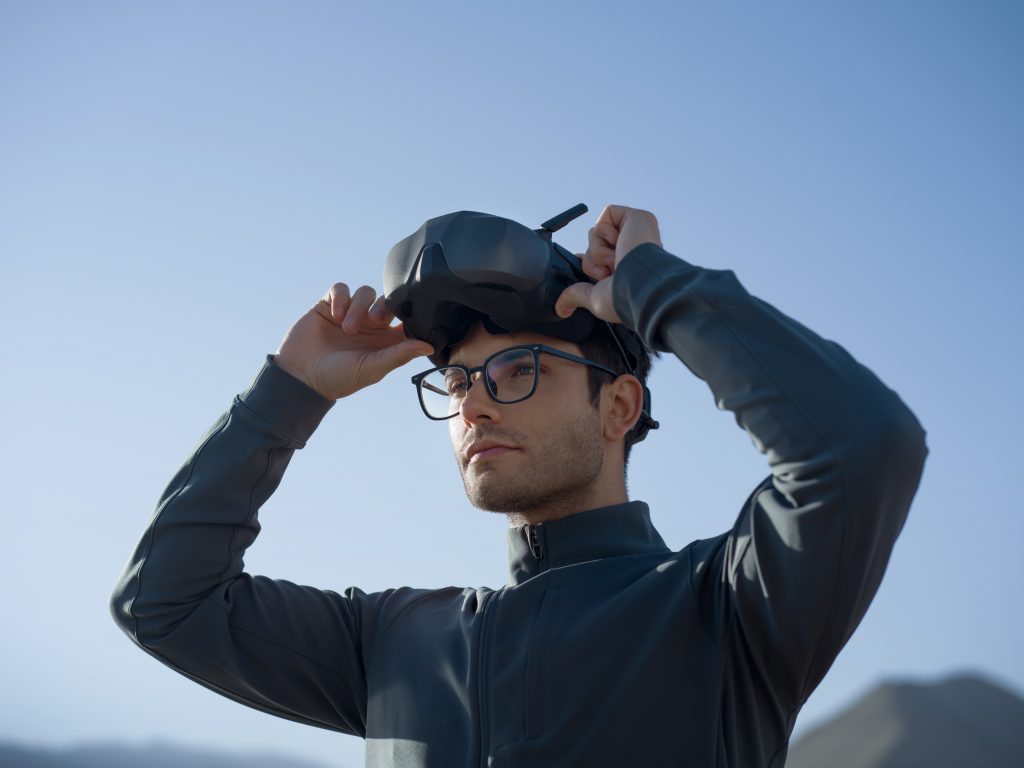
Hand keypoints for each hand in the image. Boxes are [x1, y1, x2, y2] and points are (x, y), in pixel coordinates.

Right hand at [274, 284, 433, 399]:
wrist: (300, 377)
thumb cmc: (338, 379)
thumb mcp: (372, 369)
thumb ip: (399, 355)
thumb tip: (428, 346)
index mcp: (385, 341)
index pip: (406, 320)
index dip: (410, 316)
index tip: (410, 318)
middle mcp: (369, 325)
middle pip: (387, 301)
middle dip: (384, 307)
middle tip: (375, 320)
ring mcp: (349, 313)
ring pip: (365, 293)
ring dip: (358, 307)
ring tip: (347, 328)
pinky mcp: (328, 305)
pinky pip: (341, 289)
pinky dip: (341, 298)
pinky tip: (335, 315)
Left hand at [555, 205, 661, 322]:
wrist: (639, 285)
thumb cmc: (624, 298)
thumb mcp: (595, 299)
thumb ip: (576, 296)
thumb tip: (562, 309)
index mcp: (626, 268)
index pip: (601, 256)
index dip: (589, 260)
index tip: (580, 264)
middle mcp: (632, 250)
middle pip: (595, 246)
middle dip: (594, 261)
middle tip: (607, 273)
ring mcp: (636, 233)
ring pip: (597, 232)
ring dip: (599, 250)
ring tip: (616, 261)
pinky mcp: (637, 218)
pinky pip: (607, 215)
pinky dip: (605, 233)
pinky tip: (620, 245)